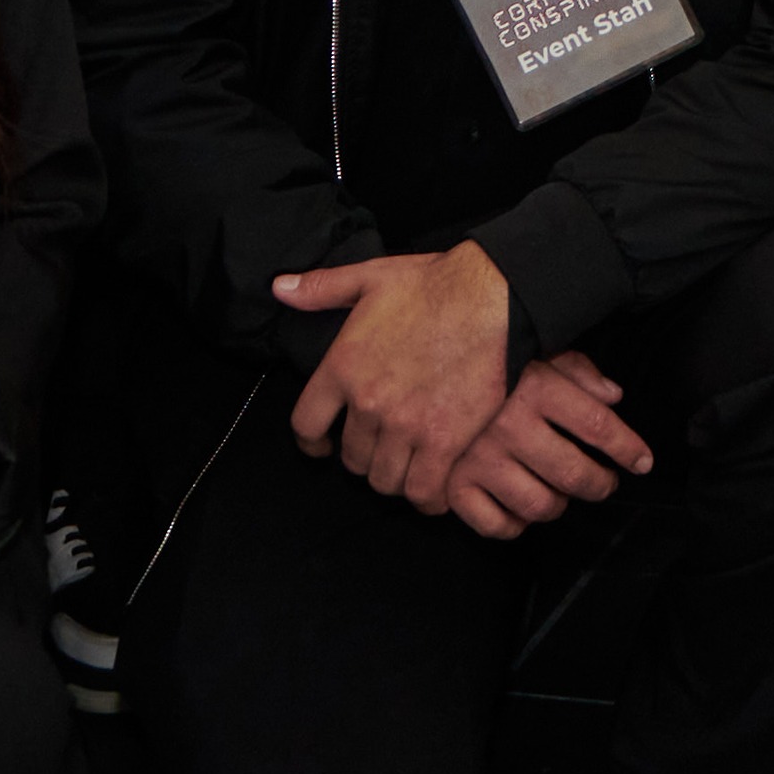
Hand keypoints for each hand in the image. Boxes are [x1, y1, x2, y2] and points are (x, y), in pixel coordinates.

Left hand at [271, 243, 518, 511]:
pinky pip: (423, 491)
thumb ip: (322, 288)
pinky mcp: (445, 442)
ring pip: (384, 480)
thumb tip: (280, 288)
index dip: (311, 443)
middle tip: (383, 446)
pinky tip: (433, 487)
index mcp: (344, 366)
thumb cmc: (435, 284)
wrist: (494, 298)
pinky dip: (426, 497)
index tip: (322, 446)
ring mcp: (406, 426)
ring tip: (408, 464)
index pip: (306, 425)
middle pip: (351, 459)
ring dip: (394, 475)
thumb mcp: (370, 277)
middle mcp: (369, 403)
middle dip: (364, 455)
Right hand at [431, 348, 651, 538]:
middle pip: (576, 474)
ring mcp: (479, 458)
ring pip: (541, 505)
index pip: (600, 427)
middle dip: (601, 484)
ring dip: (560, 505)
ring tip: (563, 494)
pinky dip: (515, 525)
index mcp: (536, 387)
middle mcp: (509, 424)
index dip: (629, 449)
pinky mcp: (453, 484)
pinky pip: (497, 525)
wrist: (414, 363)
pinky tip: (520, 507)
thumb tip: (614, 395)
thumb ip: (576, 369)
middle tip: (605, 482)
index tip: (642, 462)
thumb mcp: (533, 349)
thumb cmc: (484, 359)